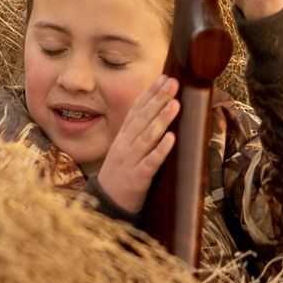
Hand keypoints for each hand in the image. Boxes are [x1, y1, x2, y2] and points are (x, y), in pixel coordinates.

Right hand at [96, 77, 178, 213]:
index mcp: (123, 137)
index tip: (164, 77)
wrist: (106, 205)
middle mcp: (125, 145)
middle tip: (173, 83)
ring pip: (147, 137)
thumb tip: (156, 110)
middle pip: (142, 119)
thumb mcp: (125, 149)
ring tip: (176, 104)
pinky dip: (160, 150)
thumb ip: (138, 131)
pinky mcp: (138, 178)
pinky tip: (171, 138)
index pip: (136, 109)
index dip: (150, 93)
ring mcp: (131, 161)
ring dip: (161, 120)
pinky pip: (150, 162)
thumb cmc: (121, 174)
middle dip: (158, 99)